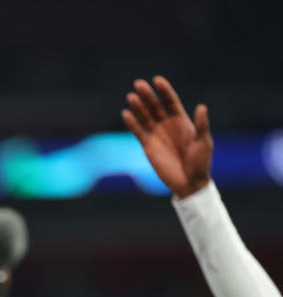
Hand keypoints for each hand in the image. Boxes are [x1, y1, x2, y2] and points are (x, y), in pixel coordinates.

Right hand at [122, 75, 212, 198]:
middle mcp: (167, 125)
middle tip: (138, 84)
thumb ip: (201, 125)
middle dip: (147, 95)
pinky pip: (138, 132)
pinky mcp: (148, 146)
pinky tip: (126, 114)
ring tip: (131, 97)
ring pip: (145, 117)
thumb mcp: (203, 142)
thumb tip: (201, 107)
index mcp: (182, 121)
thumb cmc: (200, 162)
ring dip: (138, 107)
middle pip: (155, 106)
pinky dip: (132, 123)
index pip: (171, 102)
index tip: (157, 80)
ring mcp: (156, 135)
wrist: (189, 182)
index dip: (164, 91)